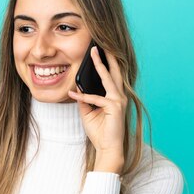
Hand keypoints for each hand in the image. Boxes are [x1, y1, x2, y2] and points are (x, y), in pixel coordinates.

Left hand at [68, 46, 127, 161]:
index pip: (110, 77)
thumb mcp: (88, 113)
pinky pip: (96, 98)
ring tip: (94, 52)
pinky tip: (73, 94)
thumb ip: (84, 99)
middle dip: (107, 57)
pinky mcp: (115, 107)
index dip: (105, 64)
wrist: (108, 149)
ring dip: (101, 64)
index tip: (98, 51)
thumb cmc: (100, 132)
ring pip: (108, 78)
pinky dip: (84, 96)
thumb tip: (77, 89)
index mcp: (115, 97)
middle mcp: (120, 96)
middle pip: (114, 72)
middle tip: (99, 44)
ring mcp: (119, 101)